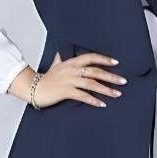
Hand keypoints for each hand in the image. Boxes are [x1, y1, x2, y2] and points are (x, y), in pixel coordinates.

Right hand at [10, 52, 125, 108]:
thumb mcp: (54, 66)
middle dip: (110, 76)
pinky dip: (93, 100)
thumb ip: (60, 60)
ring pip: (91, 84)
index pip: (90, 58)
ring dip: (106, 89)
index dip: (103, 59)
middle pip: (94, 71)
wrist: (33, 88)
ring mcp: (68, 81)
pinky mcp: (65, 92)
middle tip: (123, 81)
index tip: (116, 62)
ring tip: (117, 94)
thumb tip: (60, 53)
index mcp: (70, 63)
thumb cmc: (46, 79)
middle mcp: (71, 70)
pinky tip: (102, 104)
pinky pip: (82, 96)